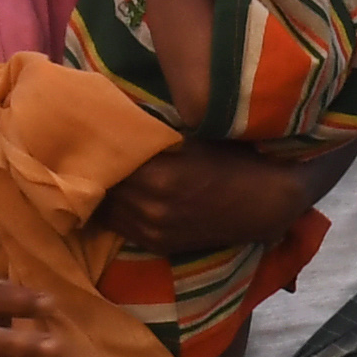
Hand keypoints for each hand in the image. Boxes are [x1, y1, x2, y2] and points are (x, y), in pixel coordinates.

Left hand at [90, 143, 329, 249]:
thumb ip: (155, 130)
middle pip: (102, 185)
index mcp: (160, 175)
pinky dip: (114, 209)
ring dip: (103, 189)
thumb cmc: (236, 158)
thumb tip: (116, 113)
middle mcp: (151, 206)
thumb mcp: (197, 134)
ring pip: (106, 207)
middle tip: (89, 146)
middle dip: (96, 166)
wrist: (268, 204)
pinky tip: (117, 193)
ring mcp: (154, 229)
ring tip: (99, 170)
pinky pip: (119, 226)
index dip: (97, 143)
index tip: (91, 128)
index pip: (107, 158)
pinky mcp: (158, 243)